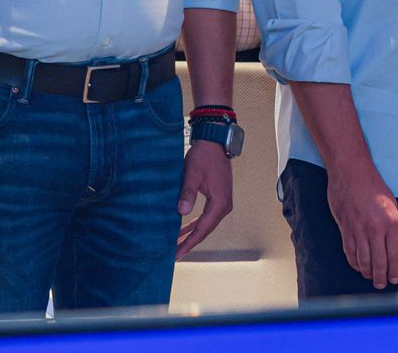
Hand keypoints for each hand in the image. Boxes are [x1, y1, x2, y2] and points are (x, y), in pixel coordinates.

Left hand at [175, 141, 232, 259]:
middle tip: (173, 255)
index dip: (188, 243)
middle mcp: (224, 205)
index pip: (202, 229)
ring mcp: (223, 202)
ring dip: (192, 234)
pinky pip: (206, 217)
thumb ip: (187, 194)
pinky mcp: (218, 198)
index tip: (176, 254)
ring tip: (177, 245)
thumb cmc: (205, 156)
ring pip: (206, 225)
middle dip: (189, 243)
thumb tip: (181, 212)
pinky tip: (184, 229)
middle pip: (205, 230)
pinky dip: (195, 225)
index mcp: (220, 203)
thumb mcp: (192, 174)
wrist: (215, 142)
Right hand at [327, 163, 397, 288]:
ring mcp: (359, 230)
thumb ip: (392, 227)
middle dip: (381, 278)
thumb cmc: (373, 186)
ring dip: (367, 273)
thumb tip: (392, 246)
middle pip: (379, 262)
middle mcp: (375, 229)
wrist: (351, 173)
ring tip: (371, 278)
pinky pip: (350, 252)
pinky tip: (358, 267)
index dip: (395, 270)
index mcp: (392, 222)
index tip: (395, 279)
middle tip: (382, 285)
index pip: (395, 255)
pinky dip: (354, 263)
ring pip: (363, 261)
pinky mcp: (345, 229)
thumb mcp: (392, 205)